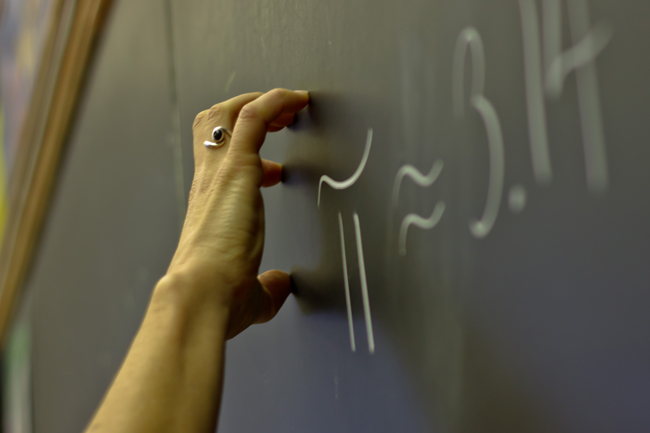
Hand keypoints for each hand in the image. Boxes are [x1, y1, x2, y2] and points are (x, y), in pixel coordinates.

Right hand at [167, 89, 308, 338]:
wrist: (202, 295)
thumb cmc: (218, 297)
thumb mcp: (251, 292)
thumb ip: (266, 285)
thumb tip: (279, 286)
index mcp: (210, 207)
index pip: (219, 163)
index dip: (247, 158)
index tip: (276, 169)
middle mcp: (209, 183)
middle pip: (213, 124)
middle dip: (246, 112)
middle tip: (283, 119)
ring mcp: (220, 172)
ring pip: (228, 113)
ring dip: (262, 102)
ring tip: (293, 105)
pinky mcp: (236, 168)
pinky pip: (254, 117)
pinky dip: (275, 101)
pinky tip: (298, 99)